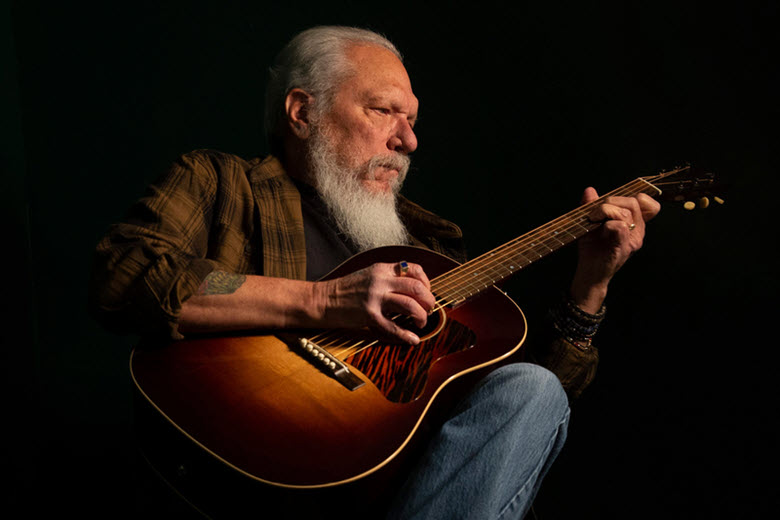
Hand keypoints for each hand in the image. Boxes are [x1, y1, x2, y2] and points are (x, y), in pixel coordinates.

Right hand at [317, 262, 434, 344]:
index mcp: (382, 269)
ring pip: (410, 305)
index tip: (426, 293)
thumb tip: (411, 287)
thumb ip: (388, 278)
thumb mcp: (368, 275)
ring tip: (420, 323)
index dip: (426, 283)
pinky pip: (393, 327)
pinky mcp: (369, 315)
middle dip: (428, 301)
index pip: (414, 270)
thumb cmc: (345, 290)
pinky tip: (413, 339)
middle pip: (417, 288)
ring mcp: (375, 298)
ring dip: (421, 316)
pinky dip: (406, 335)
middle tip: (429, 309)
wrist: (322, 300)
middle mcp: (380, 281)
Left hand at [570, 187, 660, 311]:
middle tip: (594, 212)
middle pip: (634, 202)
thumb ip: (592, 205)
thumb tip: (590, 190)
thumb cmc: (592, 249)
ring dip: (604, 210)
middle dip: (611, 200)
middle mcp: (637, 231)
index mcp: (634, 224)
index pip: (650, 205)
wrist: (590, 272)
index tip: (615, 200)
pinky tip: (598, 229)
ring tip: (592, 219)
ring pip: (625, 212)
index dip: (638, 196)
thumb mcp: (591, 223)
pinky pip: (619, 226)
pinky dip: (606, 223)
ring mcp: (632, 240)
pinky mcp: (624, 247)